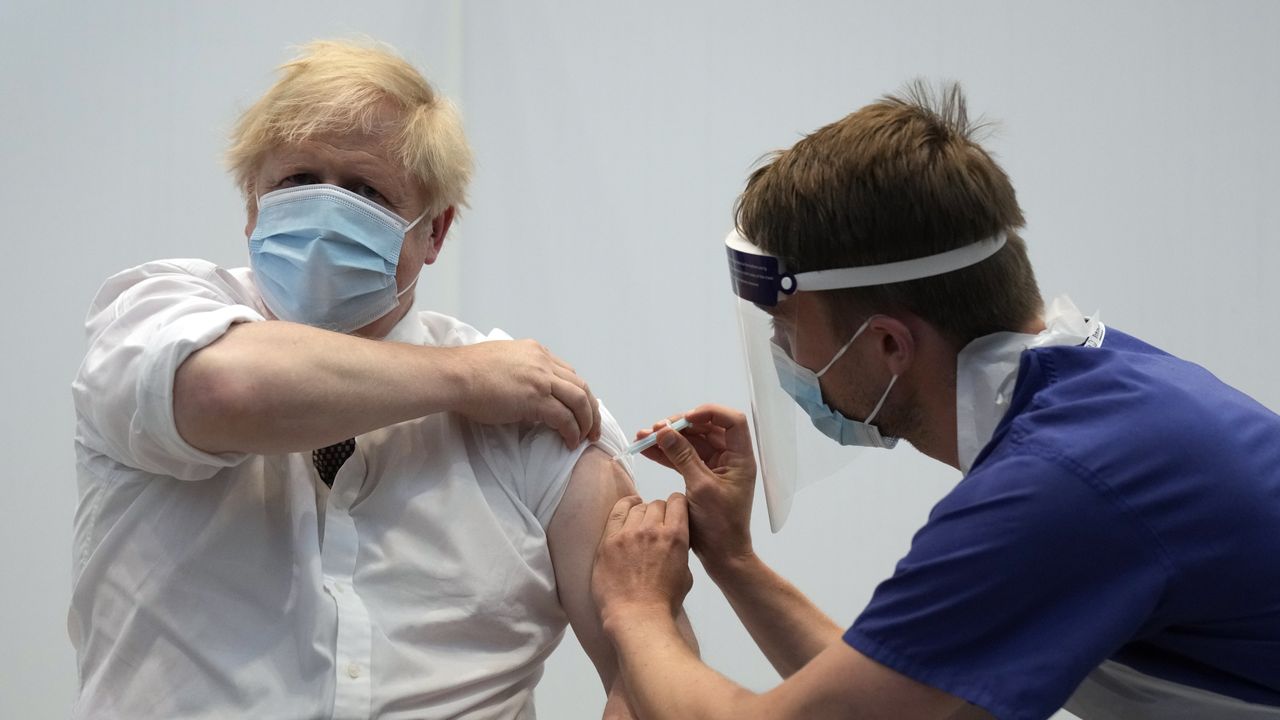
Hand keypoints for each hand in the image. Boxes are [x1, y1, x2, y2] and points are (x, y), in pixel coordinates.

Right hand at [450, 339, 601, 447]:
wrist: (455, 375)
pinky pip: (564, 417)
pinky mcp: (536, 398)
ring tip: (586, 437)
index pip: (567, 372)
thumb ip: (519, 372)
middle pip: (580, 385)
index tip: (580, 408)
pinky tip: (570, 442)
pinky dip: (572, 431)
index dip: (577, 393)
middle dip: (591, 408)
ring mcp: (541, 379)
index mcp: (535, 351)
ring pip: (580, 400)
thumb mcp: (501, 362)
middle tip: (593, 427)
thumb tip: (523, 393)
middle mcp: (543, 362)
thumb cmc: (467, 371)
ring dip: (587, 421)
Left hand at [592, 494, 693, 632]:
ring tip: (641, 521)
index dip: (677, 505)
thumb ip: (680, 552)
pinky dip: (625, 506)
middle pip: (657, 504)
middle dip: (660, 511)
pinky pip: (617, 513)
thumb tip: (675, 542)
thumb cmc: (664, 602)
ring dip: (642, 512)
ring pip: (638, 507)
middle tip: (656, 525)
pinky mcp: (609, 540)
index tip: (674, 512)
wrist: (637, 617)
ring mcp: (629, 533)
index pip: (677, 502)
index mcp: (676, 536)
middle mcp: (652, 529)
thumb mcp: (686, 575)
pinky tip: (628, 506)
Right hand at [636, 405, 757, 574]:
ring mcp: (714, 467)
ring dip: (668, 439)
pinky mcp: (700, 477)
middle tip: (656, 428)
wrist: (721, 555)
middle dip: (679, 426)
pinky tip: (646, 449)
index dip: (710, 413)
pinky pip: (682, 458)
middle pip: (706, 429)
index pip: (732, 421)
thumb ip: (683, 456)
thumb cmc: (719, 523)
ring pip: (690, 443)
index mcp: (740, 458)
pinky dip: (666, 454)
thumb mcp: (700, 487)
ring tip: (643, 436)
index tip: (686, 419)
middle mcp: (729, 458)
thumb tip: (664, 431)